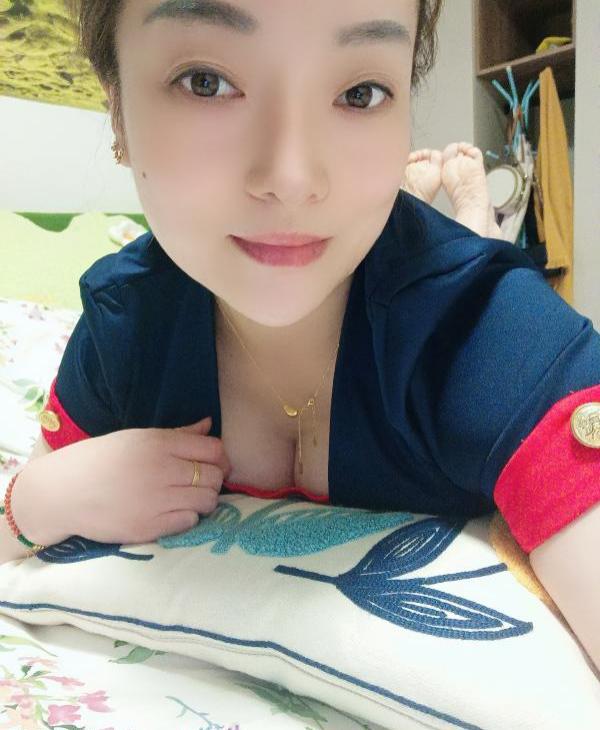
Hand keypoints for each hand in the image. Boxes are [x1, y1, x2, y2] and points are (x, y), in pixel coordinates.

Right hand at [16, 416, 230, 545]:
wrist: (61, 493)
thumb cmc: (99, 460)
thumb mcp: (136, 437)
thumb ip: (177, 434)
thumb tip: (209, 424)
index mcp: (158, 444)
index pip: (213, 449)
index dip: (218, 456)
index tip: (211, 462)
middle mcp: (161, 470)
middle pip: (214, 476)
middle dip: (214, 479)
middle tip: (201, 482)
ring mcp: (156, 501)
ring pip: (208, 501)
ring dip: (204, 499)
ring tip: (188, 497)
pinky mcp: (149, 528)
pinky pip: (190, 522)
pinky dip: (188, 517)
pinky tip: (173, 511)